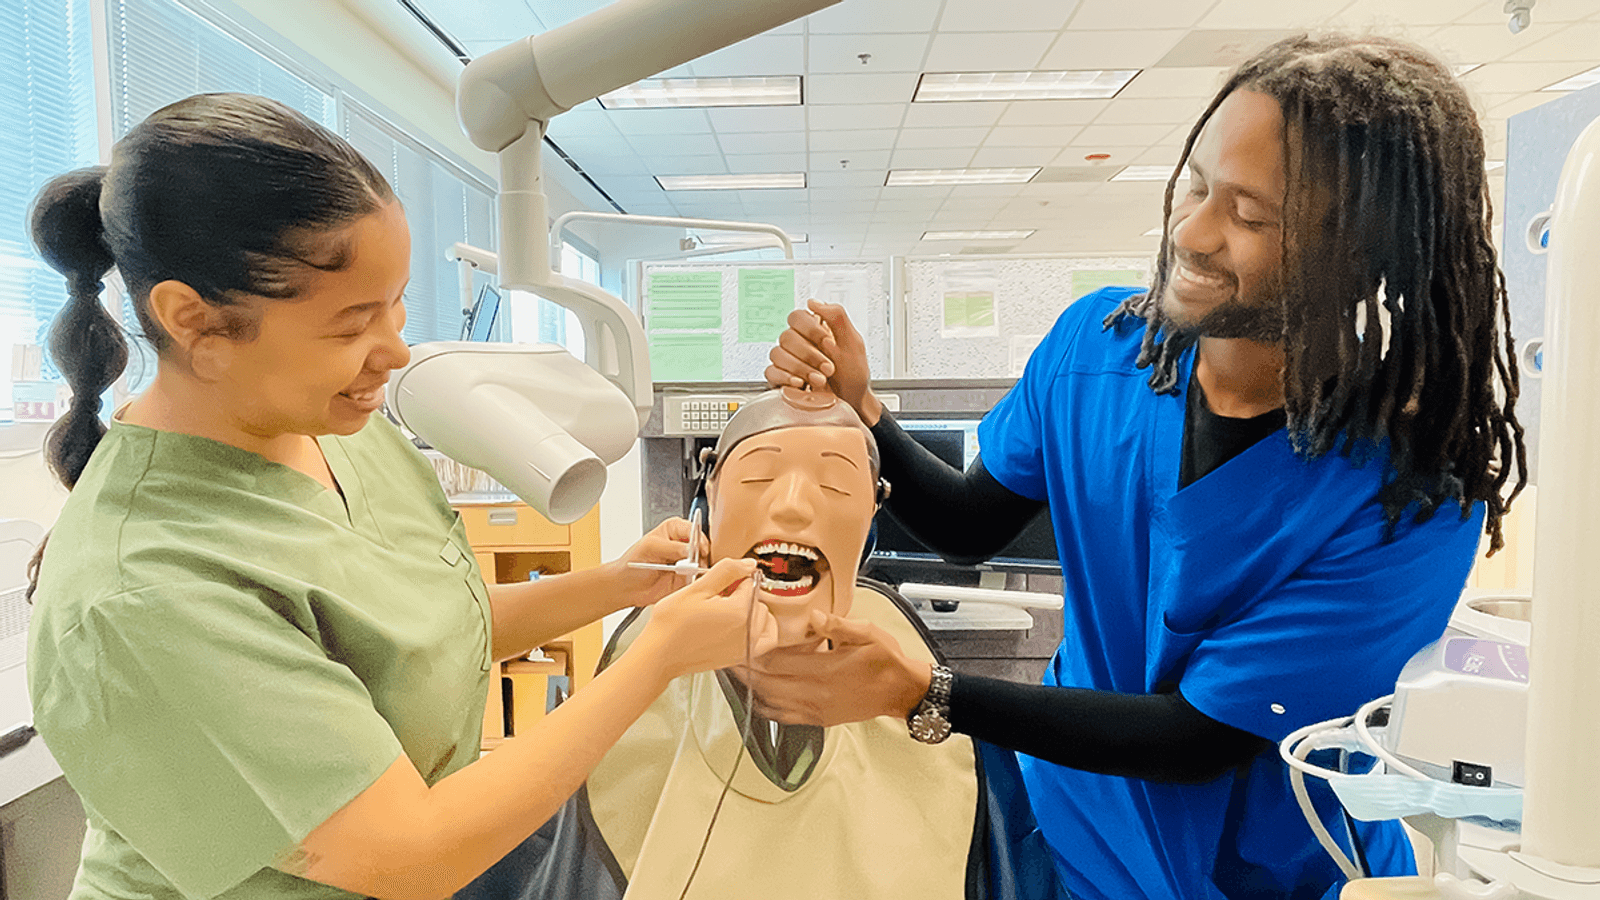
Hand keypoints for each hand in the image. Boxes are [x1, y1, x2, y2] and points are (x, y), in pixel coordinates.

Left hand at [608, 516, 708, 605]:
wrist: (626, 587)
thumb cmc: (633, 563)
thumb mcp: (649, 547)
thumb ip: (671, 547)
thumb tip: (689, 549)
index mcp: (674, 530)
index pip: (694, 529)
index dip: (699, 538)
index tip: (699, 548)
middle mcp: (683, 545)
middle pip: (703, 546)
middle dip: (702, 555)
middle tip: (694, 563)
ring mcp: (687, 563)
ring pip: (704, 563)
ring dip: (700, 569)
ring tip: (690, 573)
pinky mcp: (688, 579)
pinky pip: (699, 579)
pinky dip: (698, 581)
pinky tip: (690, 582)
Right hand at [638, 558, 778, 678]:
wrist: (660, 654)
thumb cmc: (672, 623)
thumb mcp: (697, 588)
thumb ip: (727, 571)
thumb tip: (749, 563)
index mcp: (740, 612)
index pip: (749, 583)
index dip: (733, 581)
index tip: (718, 587)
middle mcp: (749, 632)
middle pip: (759, 601)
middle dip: (743, 597)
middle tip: (719, 599)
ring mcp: (746, 647)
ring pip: (765, 620)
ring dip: (753, 612)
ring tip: (729, 612)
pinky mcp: (741, 658)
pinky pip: (765, 641)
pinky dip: (759, 631)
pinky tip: (740, 627)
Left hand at [736, 610, 930, 726]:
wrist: (902, 692)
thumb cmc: (886, 662)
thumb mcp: (868, 633)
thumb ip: (838, 625)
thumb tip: (814, 617)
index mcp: (826, 670)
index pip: (779, 662)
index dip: (756, 654)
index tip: (740, 643)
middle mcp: (817, 693)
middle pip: (769, 683)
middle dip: (746, 672)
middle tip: (728, 659)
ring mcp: (816, 709)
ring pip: (773, 701)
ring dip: (752, 688)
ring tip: (738, 675)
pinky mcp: (819, 719)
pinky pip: (785, 717)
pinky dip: (767, 707)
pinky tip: (757, 698)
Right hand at [764, 299, 881, 424]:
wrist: (852, 402)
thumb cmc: (853, 374)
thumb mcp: (853, 342)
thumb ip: (837, 317)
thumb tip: (813, 302)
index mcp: (814, 331)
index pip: (797, 316)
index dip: (810, 329)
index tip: (828, 344)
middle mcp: (798, 343)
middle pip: (787, 336)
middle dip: (810, 354)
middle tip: (829, 367)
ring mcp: (788, 361)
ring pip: (777, 353)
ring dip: (800, 368)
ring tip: (820, 380)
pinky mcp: (781, 379)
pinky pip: (771, 372)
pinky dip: (785, 377)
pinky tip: (801, 384)